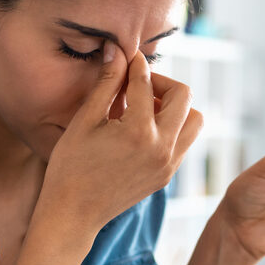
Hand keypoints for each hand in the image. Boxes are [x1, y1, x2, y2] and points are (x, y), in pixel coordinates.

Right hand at [38, 40, 203, 237]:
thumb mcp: (85, 121)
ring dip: (175, 107)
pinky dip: (172, 127)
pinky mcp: (167, 176)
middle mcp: (162, 148)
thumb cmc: (70, 167)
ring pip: (194, 120)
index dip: (134, 64)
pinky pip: (184, 141)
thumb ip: (106, 84)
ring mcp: (168, 165)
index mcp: (139, 132)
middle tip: (137, 85)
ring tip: (144, 108)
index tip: (126, 56)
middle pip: (184, 96)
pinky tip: (143, 128)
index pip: (146, 83)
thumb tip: (116, 50)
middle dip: (162, 82)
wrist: (72, 214)